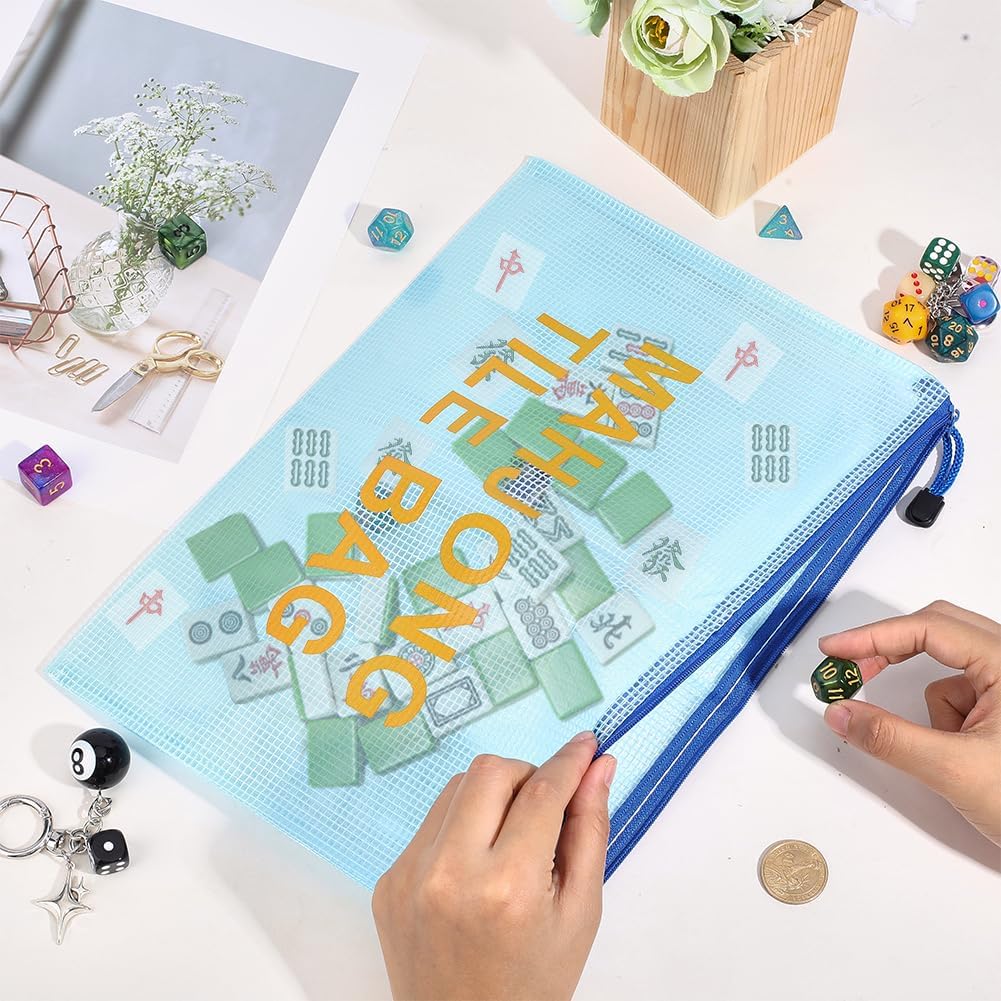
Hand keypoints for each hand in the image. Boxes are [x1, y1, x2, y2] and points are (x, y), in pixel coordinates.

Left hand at [372, 732, 615, 1000]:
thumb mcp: (580, 914)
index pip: (542, 793)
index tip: (587, 745)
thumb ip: (590, 831)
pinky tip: (478, 868)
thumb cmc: (532, 984)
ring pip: (457, 788)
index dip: (569, 762)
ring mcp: (410, 876)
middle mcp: (450, 874)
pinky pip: (431, 823)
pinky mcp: (388, 880)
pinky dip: (462, 827)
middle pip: (491, 772)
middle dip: (527, 775)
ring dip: (492, 797)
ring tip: (511, 841)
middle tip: (546, 805)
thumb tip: (599, 768)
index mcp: (508, 888)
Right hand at [820, 600, 1000, 844]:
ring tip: (945, 749)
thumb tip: (840, 712)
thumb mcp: (955, 770)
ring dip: (932, 704)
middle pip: (937, 632)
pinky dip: (946, 721)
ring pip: (948, 670)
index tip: (834, 650)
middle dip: (891, 653)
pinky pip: (961, 697)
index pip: (929, 628)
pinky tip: (964, 755)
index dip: (874, 636)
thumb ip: (889, 738)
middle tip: (851, 671)